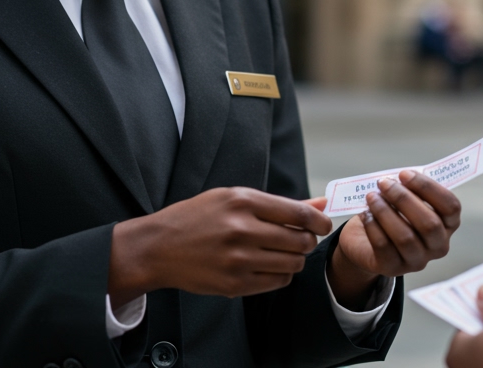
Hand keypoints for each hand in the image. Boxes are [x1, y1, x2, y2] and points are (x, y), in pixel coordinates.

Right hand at [108, 187, 331, 306]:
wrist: (158, 247)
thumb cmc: (197, 218)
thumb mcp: (233, 198)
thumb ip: (279, 204)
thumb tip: (320, 204)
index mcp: (242, 201)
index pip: (299, 214)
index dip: (320, 221)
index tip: (324, 224)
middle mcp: (242, 229)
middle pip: (299, 240)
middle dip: (307, 241)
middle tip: (299, 239)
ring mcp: (238, 259)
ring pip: (292, 264)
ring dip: (295, 259)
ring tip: (281, 253)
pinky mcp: (235, 284)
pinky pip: (277, 282)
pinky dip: (281, 275)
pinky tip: (269, 266)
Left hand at [328, 170, 461, 308]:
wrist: (366, 242)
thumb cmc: (393, 214)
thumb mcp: (406, 199)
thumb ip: (410, 189)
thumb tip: (399, 179)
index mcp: (448, 225)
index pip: (450, 206)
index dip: (428, 188)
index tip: (404, 174)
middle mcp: (438, 246)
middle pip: (429, 223)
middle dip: (404, 199)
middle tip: (384, 183)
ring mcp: (417, 261)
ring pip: (406, 237)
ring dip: (386, 212)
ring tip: (371, 197)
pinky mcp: (393, 268)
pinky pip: (384, 247)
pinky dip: (374, 227)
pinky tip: (366, 214)